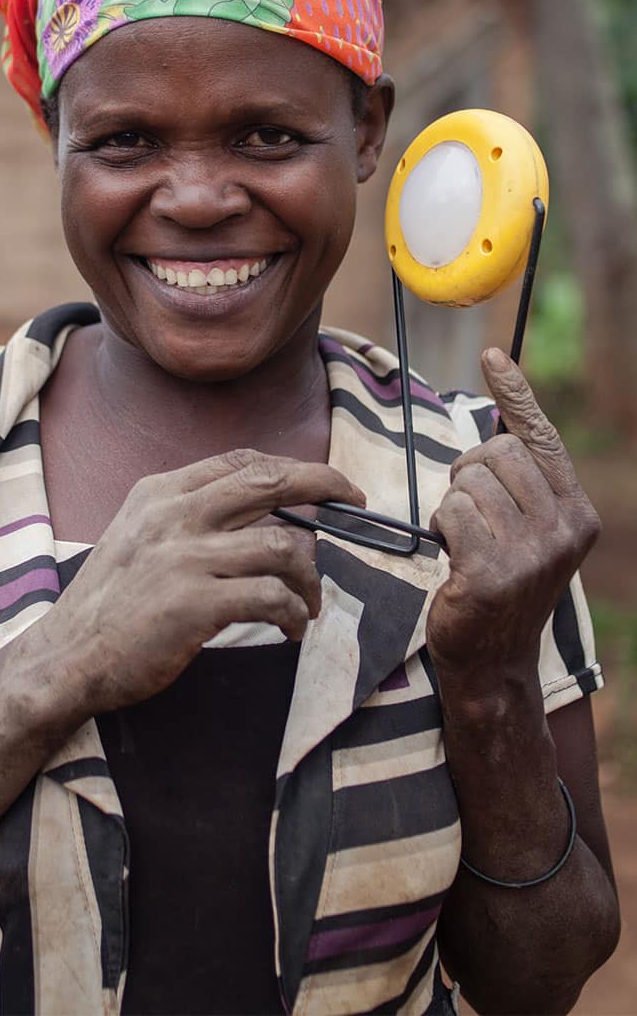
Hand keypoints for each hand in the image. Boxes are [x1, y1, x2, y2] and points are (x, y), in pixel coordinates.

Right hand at [34, 449, 363, 712]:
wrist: (66, 657)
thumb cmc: (108, 605)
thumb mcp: (137, 537)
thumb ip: (187, 517)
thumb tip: (261, 518)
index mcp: (160, 493)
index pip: (241, 462)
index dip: (293, 466)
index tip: (327, 482)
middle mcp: (174, 515)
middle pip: (269, 482)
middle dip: (324, 484)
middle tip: (355, 502)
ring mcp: (184, 557)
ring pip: (283, 546)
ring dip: (310, 577)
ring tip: (309, 604)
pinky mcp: (195, 603)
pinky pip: (272, 597)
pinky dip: (294, 613)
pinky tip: (292, 629)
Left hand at [426, 348, 599, 681]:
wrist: (493, 662)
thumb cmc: (499, 584)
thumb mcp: (527, 532)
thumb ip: (521, 485)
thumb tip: (499, 423)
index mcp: (575, 513)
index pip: (543, 438)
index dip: (516, 393)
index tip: (492, 355)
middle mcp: (563, 529)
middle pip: (497, 453)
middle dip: (468, 471)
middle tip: (468, 508)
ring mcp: (532, 553)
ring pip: (470, 482)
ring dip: (454, 504)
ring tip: (465, 540)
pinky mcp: (494, 573)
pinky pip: (451, 513)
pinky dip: (442, 528)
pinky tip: (453, 557)